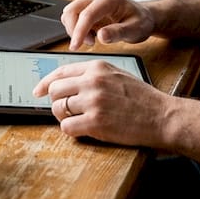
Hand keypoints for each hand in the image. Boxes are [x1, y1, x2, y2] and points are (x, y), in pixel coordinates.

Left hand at [33, 59, 169, 144]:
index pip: (60, 72)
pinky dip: (71, 130)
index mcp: (97, 67)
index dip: (46, 83)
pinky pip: (67, 127)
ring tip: (77, 120)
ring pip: (58, 108)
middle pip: (55, 90)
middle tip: (66, 111)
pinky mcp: (95, 122)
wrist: (162, 116)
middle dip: (57, 102)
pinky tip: (83, 130)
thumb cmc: (142, 98)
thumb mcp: (117, 74)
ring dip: (63, 117)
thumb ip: (93, 75)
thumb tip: (67, 82)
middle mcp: (92, 81)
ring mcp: (93, 102)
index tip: (38, 91)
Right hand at [59, 0, 155, 49]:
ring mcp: (91, 1)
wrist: (142, 17)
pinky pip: (73, 17)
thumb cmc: (140, 22)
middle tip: (89, 43)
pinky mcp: (87, 8)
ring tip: (92, 40)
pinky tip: (90, 36)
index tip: (76, 46)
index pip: (87, 14)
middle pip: (72, 10)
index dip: (79, 31)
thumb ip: (119, 32)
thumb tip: (102, 36)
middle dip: (74, 30)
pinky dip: (76, 29)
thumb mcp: (135, 29)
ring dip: (74, 29)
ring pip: (69, 13)